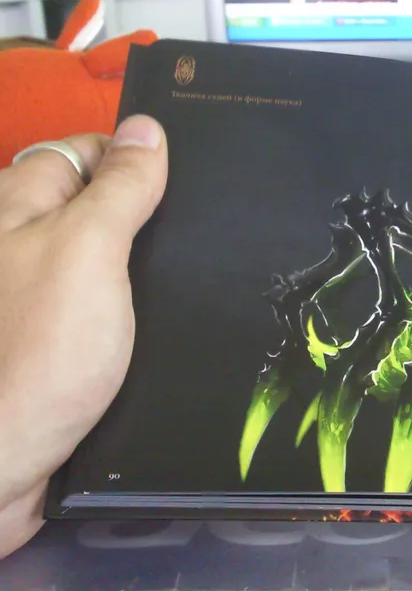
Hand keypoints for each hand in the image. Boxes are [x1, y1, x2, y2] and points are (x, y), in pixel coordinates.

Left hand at [0, 115, 166, 557]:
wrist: (0, 464)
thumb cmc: (40, 350)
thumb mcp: (88, 251)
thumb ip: (119, 188)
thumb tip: (146, 127)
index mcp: (18, 208)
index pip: (84, 154)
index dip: (137, 156)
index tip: (196, 177)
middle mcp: (21, 246)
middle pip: (93, 205)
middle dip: (149, 214)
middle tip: (212, 233)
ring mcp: (36, 299)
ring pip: (106, 262)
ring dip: (149, 268)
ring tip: (210, 275)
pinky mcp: (54, 347)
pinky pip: (104, 311)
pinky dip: (138, 312)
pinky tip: (175, 323)